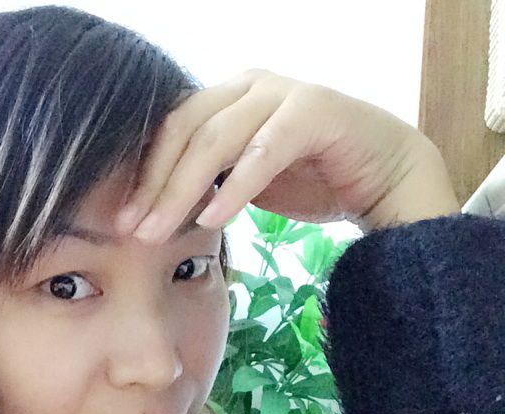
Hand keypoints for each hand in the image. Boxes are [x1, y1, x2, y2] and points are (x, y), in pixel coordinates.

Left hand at [115, 69, 458, 241]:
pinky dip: (235, 187)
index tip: (123, 220)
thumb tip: (157, 208)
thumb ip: (208, 182)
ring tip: (159, 233)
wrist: (383, 176)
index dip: (144, 175)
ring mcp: (281, 94)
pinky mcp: (313, 112)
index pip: (172, 132)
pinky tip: (211, 220)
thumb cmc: (311, 177)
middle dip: (154, 186)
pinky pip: (264, 151)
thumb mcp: (246, 181)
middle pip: (185, 133)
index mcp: (227, 99)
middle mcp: (248, 87)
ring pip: (216, 140)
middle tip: (131, 231)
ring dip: (182, 190)